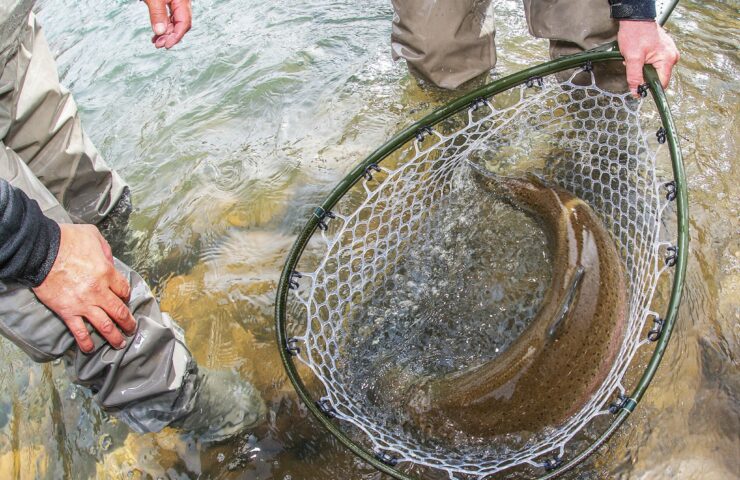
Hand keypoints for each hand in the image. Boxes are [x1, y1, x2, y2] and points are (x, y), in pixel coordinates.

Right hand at [32, 224, 136, 352]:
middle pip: (119, 312)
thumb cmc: (66, 240)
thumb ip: (105, 250)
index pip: (124, 289)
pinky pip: (79, 331)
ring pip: (104, 325)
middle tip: (132, 329)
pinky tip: (90, 348)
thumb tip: (109, 261)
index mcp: (107, 273)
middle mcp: (99, 291)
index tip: (125, 299)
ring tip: (119, 344)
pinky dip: (86, 341)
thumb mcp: (93, 236)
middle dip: (128, 323)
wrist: (40, 251)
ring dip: (114, 337)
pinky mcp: (67, 311)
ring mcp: (83, 304)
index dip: (126, 296)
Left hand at [143, 0, 191, 48]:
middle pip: (180, 24)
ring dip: (166, 33)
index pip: (184, 23)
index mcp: (182, 1)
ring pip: (174, 22)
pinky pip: (170, 17)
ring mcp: (177, 2)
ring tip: (156, 40)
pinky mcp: (171, 2)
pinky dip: (163, 25)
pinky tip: (157, 32)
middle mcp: (182, 3)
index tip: (167, 45)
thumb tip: (160, 31)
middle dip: (170, 36)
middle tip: (159, 44)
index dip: (176, 36)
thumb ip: (158, 14)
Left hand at [618, 20, 679, 96]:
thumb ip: (634, 77)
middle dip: (643, 74)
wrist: (635, 18)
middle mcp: (672, 56)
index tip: (639, 88)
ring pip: (654, 69)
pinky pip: (654, 62)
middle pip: (657, 76)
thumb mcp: (632, 58)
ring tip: (636, 57)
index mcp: (668, 60)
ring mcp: (669, 52)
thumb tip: (636, 92)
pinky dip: (644, 61)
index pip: (661, 83)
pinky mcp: (663, 49)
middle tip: (634, 65)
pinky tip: (639, 54)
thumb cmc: (635, 34)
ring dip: (642, 67)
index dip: (649, 87)